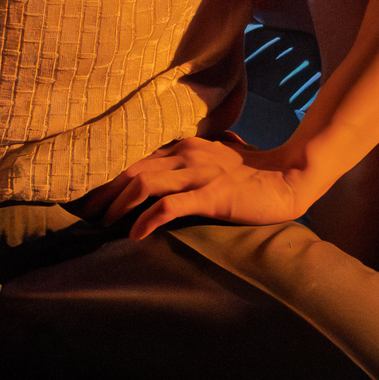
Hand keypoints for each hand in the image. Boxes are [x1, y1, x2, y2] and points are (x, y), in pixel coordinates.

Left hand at [97, 133, 321, 240]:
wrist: (291, 178)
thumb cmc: (256, 172)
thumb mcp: (220, 157)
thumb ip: (199, 155)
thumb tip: (184, 158)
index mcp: (185, 145)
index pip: (137, 158)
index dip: (112, 179)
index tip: (95, 198)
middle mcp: (187, 153)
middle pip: (132, 169)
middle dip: (105, 193)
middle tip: (87, 215)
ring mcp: (199, 173)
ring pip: (144, 183)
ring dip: (119, 205)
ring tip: (103, 225)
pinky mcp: (212, 195)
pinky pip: (170, 206)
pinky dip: (147, 219)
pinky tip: (135, 235)